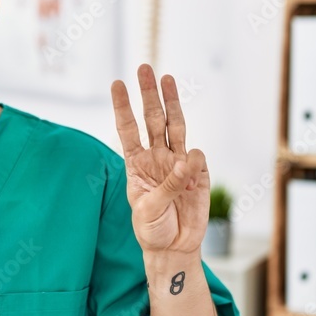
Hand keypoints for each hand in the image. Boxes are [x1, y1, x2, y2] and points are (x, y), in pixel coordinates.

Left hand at [110, 64, 209, 253]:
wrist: (174, 247)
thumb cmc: (153, 229)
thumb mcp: (149, 209)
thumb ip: (168, 185)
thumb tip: (186, 159)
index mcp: (136, 164)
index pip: (128, 130)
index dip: (123, 107)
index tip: (117, 84)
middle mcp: (157, 157)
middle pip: (152, 119)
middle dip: (148, 93)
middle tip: (144, 68)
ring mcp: (178, 163)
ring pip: (175, 126)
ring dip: (172, 102)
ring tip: (168, 79)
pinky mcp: (198, 174)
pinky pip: (197, 159)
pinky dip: (194, 161)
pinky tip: (190, 171)